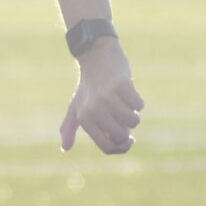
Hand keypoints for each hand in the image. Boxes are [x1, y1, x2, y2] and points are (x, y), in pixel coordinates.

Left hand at [60, 39, 141, 154]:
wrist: (96, 56)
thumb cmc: (88, 86)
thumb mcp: (75, 107)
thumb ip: (69, 128)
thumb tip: (65, 148)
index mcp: (85, 118)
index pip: (107, 146)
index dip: (121, 147)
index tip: (127, 139)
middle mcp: (95, 109)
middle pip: (121, 136)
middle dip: (127, 129)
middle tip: (121, 114)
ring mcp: (108, 97)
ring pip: (133, 121)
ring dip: (133, 113)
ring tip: (124, 102)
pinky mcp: (122, 84)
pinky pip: (139, 105)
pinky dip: (138, 101)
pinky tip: (128, 91)